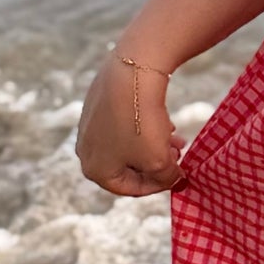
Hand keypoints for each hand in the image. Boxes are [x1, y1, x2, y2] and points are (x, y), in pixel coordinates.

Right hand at [76, 52, 183, 196]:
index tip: (176, 176)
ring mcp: (89, 124)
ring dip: (153, 144)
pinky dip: (143, 126)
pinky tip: (163, 120)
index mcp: (95, 170)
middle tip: (177, 155)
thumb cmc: (143, 124)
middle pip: (126, 165)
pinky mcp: (98, 103)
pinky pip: (123, 123)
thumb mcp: (160, 161)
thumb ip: (167, 177)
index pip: (127, 188)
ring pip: (127, 143)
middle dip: (155, 162)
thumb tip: (172, 177)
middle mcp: (86, 149)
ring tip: (176, 139)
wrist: (133, 75)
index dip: (156, 185)